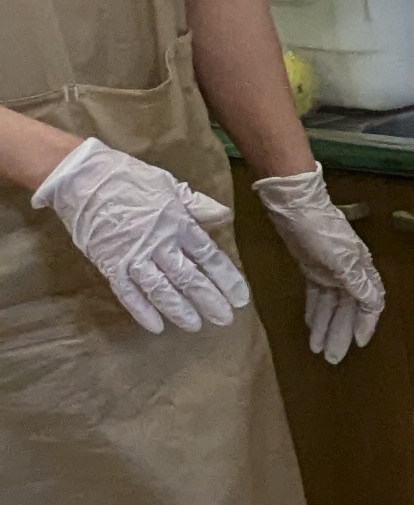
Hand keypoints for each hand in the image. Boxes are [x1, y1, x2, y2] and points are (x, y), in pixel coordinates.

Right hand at [32, 137, 248, 334]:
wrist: (82, 177)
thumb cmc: (128, 178)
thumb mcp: (169, 185)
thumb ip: (197, 205)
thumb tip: (224, 216)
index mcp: (178, 223)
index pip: (209, 256)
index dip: (226, 278)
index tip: (240, 297)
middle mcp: (160, 244)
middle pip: (189, 278)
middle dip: (209, 300)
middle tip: (225, 320)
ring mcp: (133, 256)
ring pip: (161, 290)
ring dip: (180, 310)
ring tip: (196, 326)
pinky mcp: (109, 264)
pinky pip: (127, 292)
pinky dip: (141, 311)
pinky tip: (155, 326)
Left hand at [253, 166, 383, 363]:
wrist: (294, 204)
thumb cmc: (319, 230)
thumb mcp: (340, 259)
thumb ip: (357, 283)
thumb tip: (374, 304)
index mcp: (359, 269)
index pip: (369, 303)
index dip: (365, 324)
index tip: (359, 344)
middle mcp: (348, 272)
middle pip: (348, 308)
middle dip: (341, 332)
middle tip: (333, 358)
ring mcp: (330, 269)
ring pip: (332, 305)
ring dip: (327, 326)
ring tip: (319, 349)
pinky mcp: (312, 266)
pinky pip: (317, 295)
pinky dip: (316, 311)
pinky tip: (311, 325)